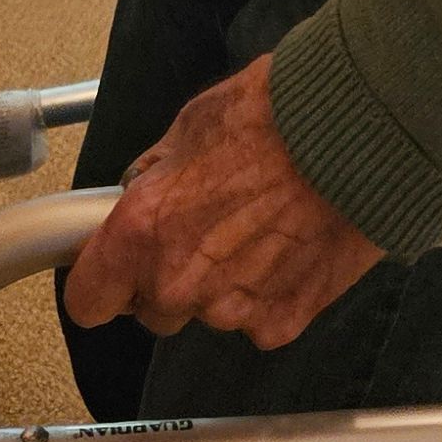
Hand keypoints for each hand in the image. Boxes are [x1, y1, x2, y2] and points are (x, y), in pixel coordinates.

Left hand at [64, 53, 383, 349]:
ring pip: (207, 313)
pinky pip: (258, 320)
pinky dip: (269, 293)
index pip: (87, 299)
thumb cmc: (273, 119)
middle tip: (202, 228)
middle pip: (151, 310)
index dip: (98, 282)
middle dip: (167, 276)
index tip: (109, 271)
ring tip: (258, 228)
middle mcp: (179, 281)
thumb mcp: (190, 127)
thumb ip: (156, 173)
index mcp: (143, 230)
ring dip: (221, 284)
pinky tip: (288, 247)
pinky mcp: (282, 322)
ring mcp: (232, 310)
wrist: (354, 138)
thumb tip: (143, 188)